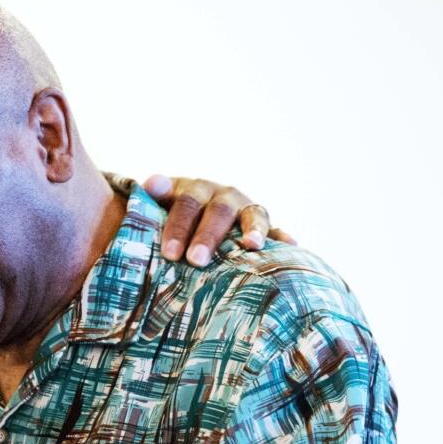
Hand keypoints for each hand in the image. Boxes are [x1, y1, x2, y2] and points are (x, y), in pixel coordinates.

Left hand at [143, 174, 291, 265]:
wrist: (195, 217)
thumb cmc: (171, 219)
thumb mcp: (160, 205)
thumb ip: (157, 195)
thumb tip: (150, 183)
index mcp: (196, 190)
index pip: (187, 204)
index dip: (179, 226)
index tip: (170, 252)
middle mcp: (224, 196)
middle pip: (218, 212)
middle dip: (208, 236)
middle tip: (196, 260)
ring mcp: (245, 210)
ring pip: (253, 215)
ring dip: (253, 229)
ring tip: (252, 245)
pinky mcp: (264, 225)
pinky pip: (276, 229)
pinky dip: (283, 236)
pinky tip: (292, 243)